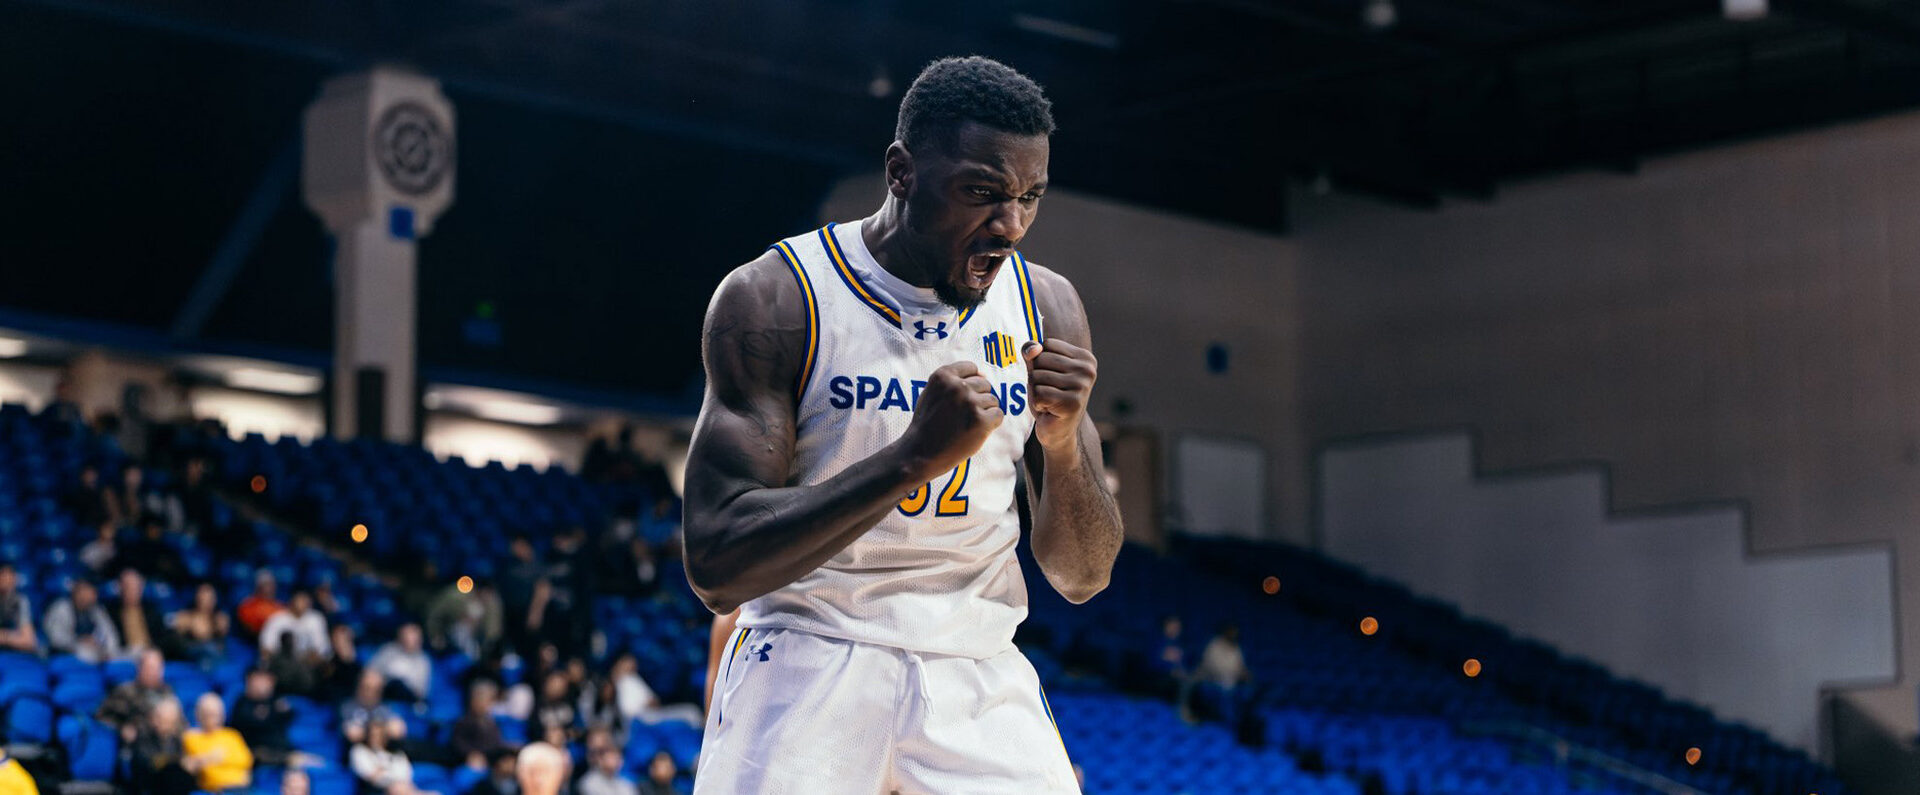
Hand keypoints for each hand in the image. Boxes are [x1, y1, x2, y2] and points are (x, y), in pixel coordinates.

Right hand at [900, 361, 1003, 477]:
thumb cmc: (927, 423)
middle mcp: (957, 386)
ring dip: (984, 412)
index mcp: (943, 375)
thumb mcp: (932, 393)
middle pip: (984, 384)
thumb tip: (984, 374)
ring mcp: (970, 403)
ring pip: (993, 400)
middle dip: (977, 399)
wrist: (921, 452)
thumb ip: (953, 380)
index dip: (969, 384)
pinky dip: (990, 424)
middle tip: (961, 416)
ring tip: (966, 424)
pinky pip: (998, 415)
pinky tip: (975, 431)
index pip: (971, 368)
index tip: (960, 399)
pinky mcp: (981, 421)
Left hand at [1023, 339, 1096, 452]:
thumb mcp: (1039, 370)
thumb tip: (1033, 348)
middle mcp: (1087, 370)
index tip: (1052, 379)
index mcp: (1085, 358)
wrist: (1057, 432)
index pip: (1047, 344)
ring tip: (1049, 401)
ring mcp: (1082, 386)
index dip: (1040, 362)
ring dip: (1036, 391)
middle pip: (1041, 358)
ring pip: (1037, 376)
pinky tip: (1049, 410)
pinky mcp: (1073, 403)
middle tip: (1049, 392)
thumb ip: (1033, 353)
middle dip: (1036, 377)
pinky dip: (1037, 403)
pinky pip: (1039, 393)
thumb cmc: (1048, 398)